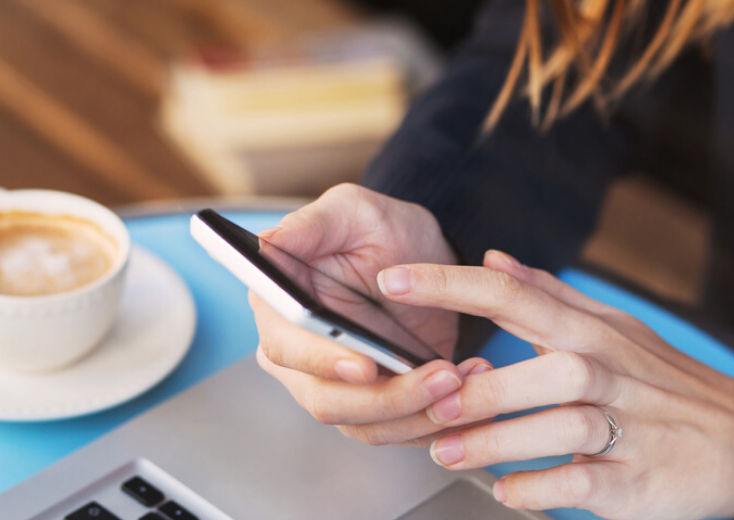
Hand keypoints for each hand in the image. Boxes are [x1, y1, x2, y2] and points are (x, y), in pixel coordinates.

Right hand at [252, 184, 491, 443]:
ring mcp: (334, 385)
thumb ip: (310, 225)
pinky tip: (468, 390)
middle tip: (442, 375)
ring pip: (365, 424)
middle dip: (387, 396)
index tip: (365, 365)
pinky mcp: (373, 405)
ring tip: (462, 378)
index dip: (322, 362)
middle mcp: (298, 354)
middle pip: (326, 400)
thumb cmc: (382, 229)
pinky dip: (434, 420)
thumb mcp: (352, 211)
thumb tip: (264, 244)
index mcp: (278, 308)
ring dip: (418, 412)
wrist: (426, 258)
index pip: (285, 348)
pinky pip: (397, 431)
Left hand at [373, 250, 733, 519]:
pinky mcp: (637, 480)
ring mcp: (627, 427)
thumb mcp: (611, 327)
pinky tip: (507, 490)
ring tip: (449, 452)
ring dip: (496, 442)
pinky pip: (581, 483)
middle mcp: (608, 373)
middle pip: (543, 368)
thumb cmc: (664, 382)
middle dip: (480, 388)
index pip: (514, 294)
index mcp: (591, 332)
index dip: (449, 284)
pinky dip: (536, 489)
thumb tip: (491, 260)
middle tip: (431, 403)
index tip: (392, 280)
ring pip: (560, 427)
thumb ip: (547, 295)